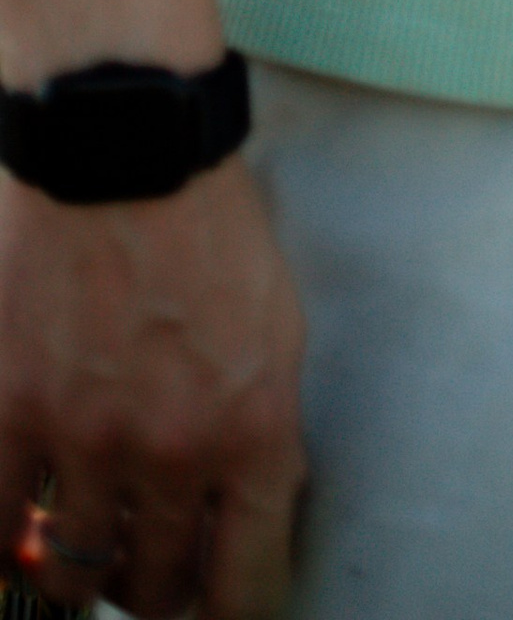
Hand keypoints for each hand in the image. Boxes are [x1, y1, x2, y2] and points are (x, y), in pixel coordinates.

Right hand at [0, 158, 304, 616]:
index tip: (220, 602)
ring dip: (80, 566)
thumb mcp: (276, 326)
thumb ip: (262, 424)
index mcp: (253, 428)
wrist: (124, 148)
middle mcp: (170, 450)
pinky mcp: (10, 413)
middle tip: (147, 565)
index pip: (247, 581)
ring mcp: (85, 438)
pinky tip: (22, 519)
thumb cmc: (209, 223)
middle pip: (154, 587)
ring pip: (74, 570)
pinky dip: (8, 532)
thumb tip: (247, 503)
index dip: (232, 606)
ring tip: (85, 542)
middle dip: (155, 587)